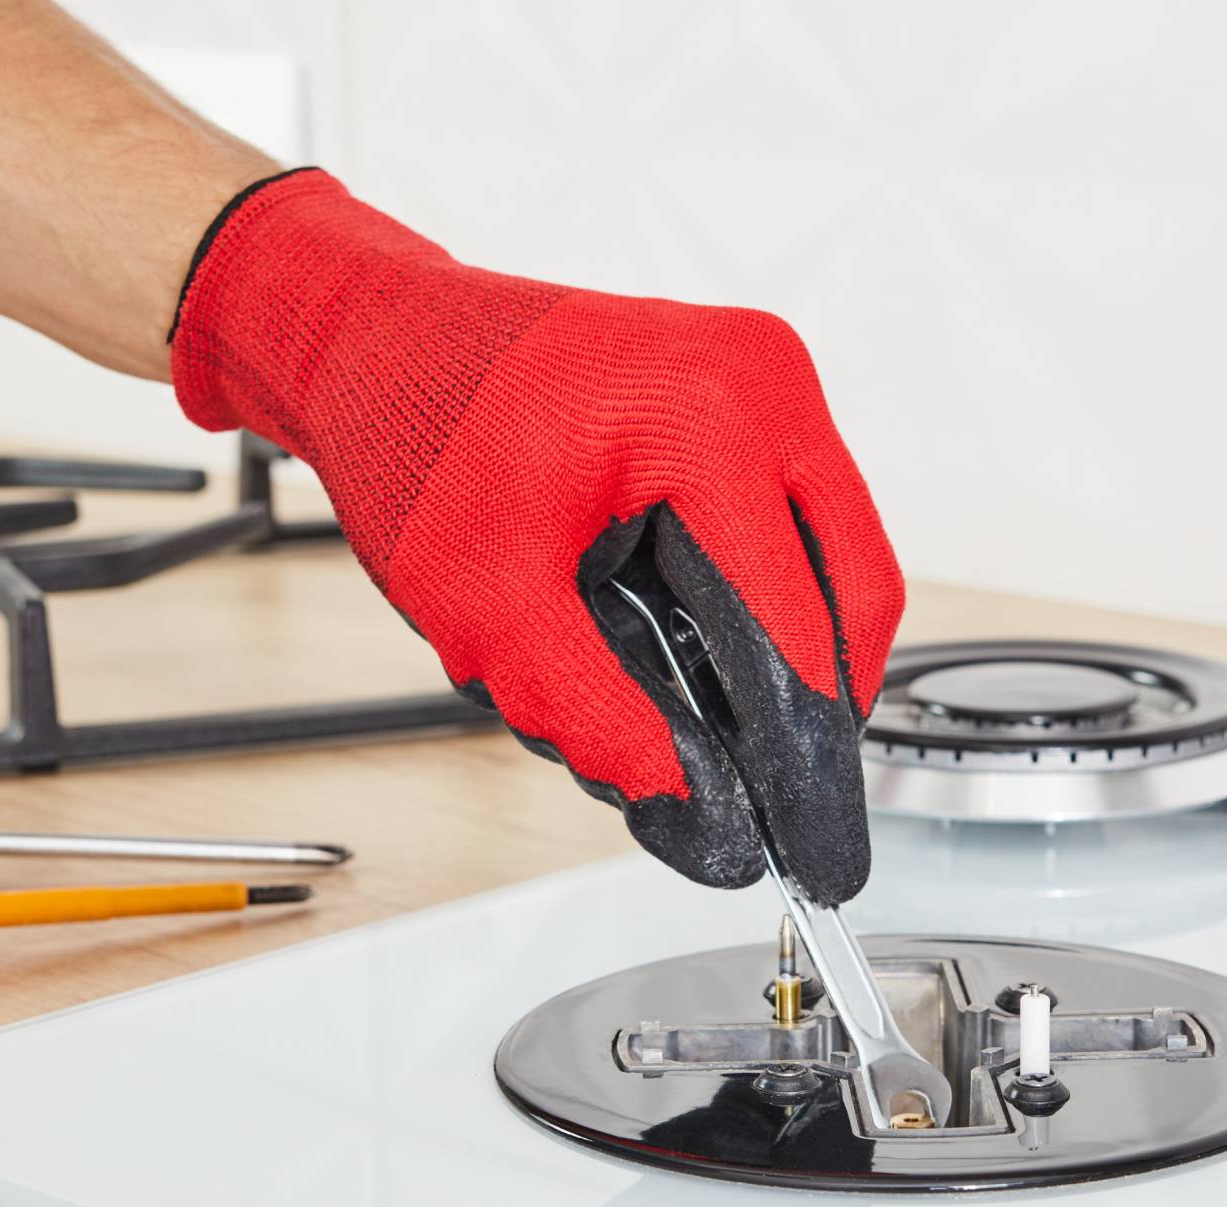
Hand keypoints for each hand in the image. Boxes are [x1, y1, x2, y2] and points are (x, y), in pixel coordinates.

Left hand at [171, 170, 903, 900]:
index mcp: (707, 417)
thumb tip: (698, 814)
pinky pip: (795, 519)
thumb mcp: (492, 610)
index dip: (803, 756)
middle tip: (780, 807)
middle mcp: (762, 378)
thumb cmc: (419, 441)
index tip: (812, 845)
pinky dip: (758, 597)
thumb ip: (599, 719)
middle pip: (849, 590)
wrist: (378, 342)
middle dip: (811, 709)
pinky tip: (690, 645)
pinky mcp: (752, 389)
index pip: (792, 623)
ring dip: (783, 653)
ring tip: (699, 717)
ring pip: (832, 559)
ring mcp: (767, 374)